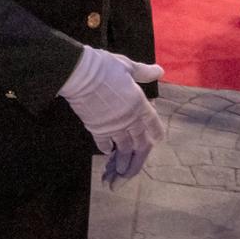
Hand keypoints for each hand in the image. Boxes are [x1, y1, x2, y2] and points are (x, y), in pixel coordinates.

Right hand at [57, 48, 165, 186]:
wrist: (79, 74)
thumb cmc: (105, 66)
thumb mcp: (127, 66)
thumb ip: (144, 72)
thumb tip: (159, 71)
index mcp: (139, 104)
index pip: (153, 123)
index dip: (156, 132)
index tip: (157, 140)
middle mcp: (129, 120)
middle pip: (139, 143)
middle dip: (139, 158)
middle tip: (135, 169)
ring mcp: (113, 126)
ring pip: (123, 149)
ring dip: (123, 161)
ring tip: (121, 172)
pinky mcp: (96, 129)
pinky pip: (103, 144)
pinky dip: (106, 150)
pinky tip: (106, 153)